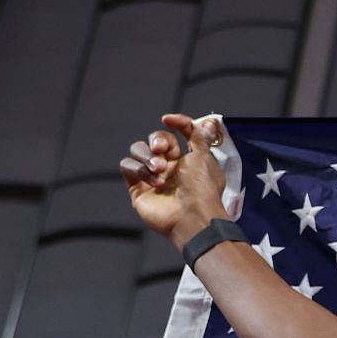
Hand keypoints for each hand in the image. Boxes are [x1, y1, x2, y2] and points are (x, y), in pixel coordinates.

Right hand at [118, 112, 230, 246]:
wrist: (192, 217)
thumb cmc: (202, 190)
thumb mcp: (205, 158)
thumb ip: (201, 138)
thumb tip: (208, 122)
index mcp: (189, 159)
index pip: (179, 133)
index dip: (176, 123)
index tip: (169, 120)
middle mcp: (171, 167)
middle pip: (155, 139)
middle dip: (158, 140)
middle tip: (163, 150)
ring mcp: (153, 176)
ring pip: (138, 150)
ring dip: (148, 156)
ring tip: (159, 169)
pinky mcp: (138, 187)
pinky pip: (128, 166)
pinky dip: (139, 169)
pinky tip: (154, 182)